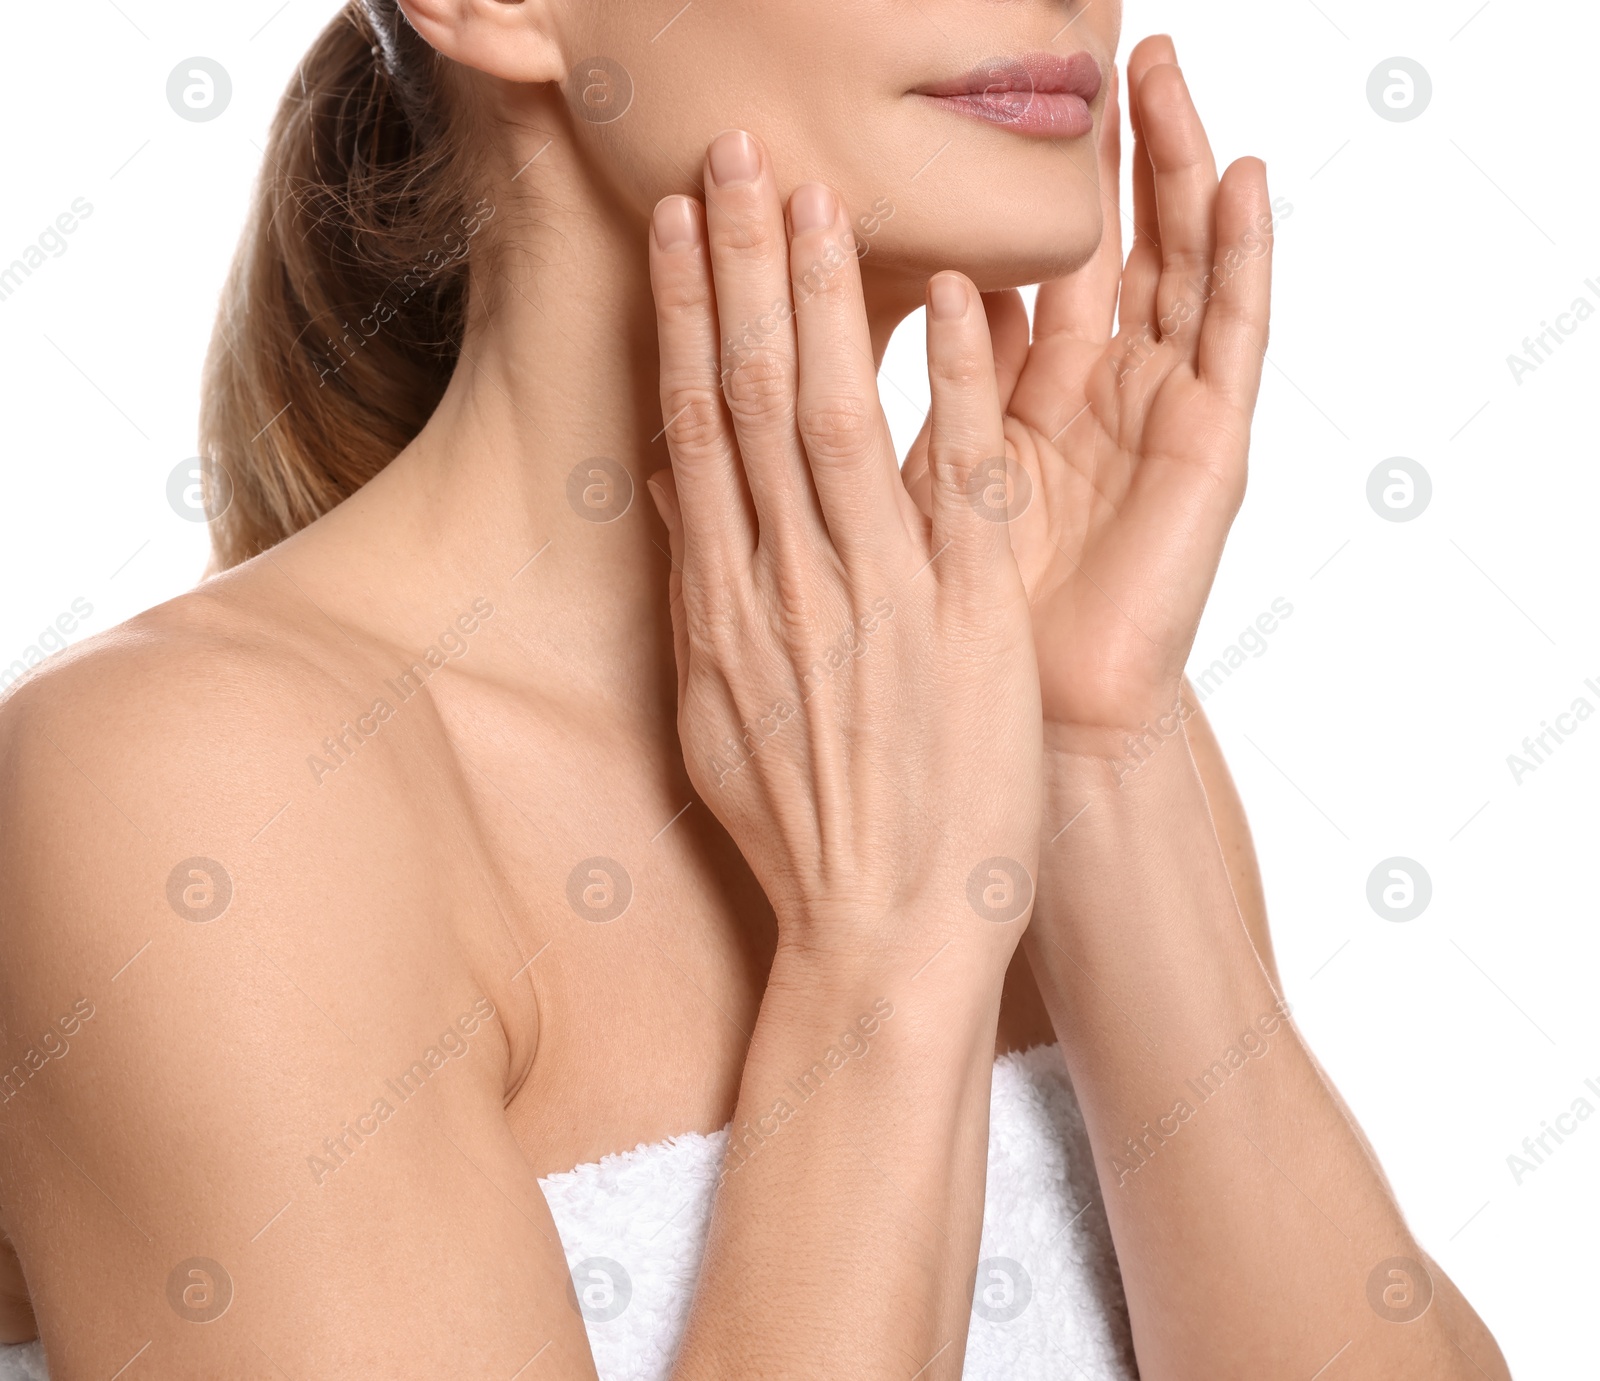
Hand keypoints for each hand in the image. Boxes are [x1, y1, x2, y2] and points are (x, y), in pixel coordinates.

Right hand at [645, 131, 1042, 969]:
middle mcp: (789, 585)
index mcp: (725, 608)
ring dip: (824, 297)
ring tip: (810, 192)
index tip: (681, 232)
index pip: (697, 430)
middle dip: (739, 267)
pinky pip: (961, 485)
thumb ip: (702, 602)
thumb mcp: (720, 722)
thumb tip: (681, 503)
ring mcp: (879, 599)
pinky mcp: (969, 624)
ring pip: (839, 418)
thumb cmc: (804, 841)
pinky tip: (959, 299)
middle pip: (755, 399)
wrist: (882, 937)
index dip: (688, 320)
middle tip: (730, 156)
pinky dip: (962, 388)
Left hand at [904, 36, 1273, 737]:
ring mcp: (1159, 420)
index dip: (1016, 187)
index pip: (1020, 271)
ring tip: (1164, 67)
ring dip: (1176, 167)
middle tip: (1095, 47)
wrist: (1025, 732)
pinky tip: (1245, 178)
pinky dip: (1243, 258)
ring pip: (1175, 268)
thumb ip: (887, 417)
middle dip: (1098, 150)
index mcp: (1021, 408)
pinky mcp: (1214, 453)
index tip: (986, 105)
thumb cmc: (961, 638)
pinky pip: (1234, 340)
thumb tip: (812, 348)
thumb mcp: (913, 502)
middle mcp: (1094, 399)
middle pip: (1104, 247)